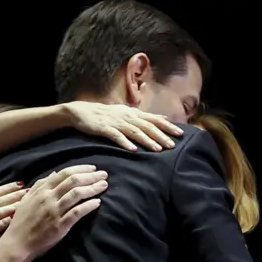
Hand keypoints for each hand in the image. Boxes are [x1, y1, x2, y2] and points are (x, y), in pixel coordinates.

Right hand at [3, 165, 107, 256]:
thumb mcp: (27, 199)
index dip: (81, 169)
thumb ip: (40, 185)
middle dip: (91, 176)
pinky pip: (77, 212)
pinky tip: (97, 202)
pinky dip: (89, 206)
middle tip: (104, 175)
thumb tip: (55, 172)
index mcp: (41, 190)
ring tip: (103, 186)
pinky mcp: (60, 225)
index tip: (93, 168)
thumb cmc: (21, 222)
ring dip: (93, 188)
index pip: (64, 174)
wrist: (17, 243)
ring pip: (77, 194)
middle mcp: (48, 198)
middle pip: (73, 181)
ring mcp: (54, 211)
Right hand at [63, 101, 183, 151]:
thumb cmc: (105, 114)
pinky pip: (116, 137)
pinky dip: (125, 143)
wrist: (81, 111)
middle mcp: (127, 116)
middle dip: (161, 136)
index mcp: (133, 113)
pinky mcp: (104, 129)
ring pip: (135, 132)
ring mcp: (116, 122)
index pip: (154, 119)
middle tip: (172, 145)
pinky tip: (133, 150)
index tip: (180, 133)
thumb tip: (163, 117)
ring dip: (147, 140)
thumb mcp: (126, 112)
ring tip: (158, 149)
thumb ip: (144, 116)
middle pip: (147, 126)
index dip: (167, 126)